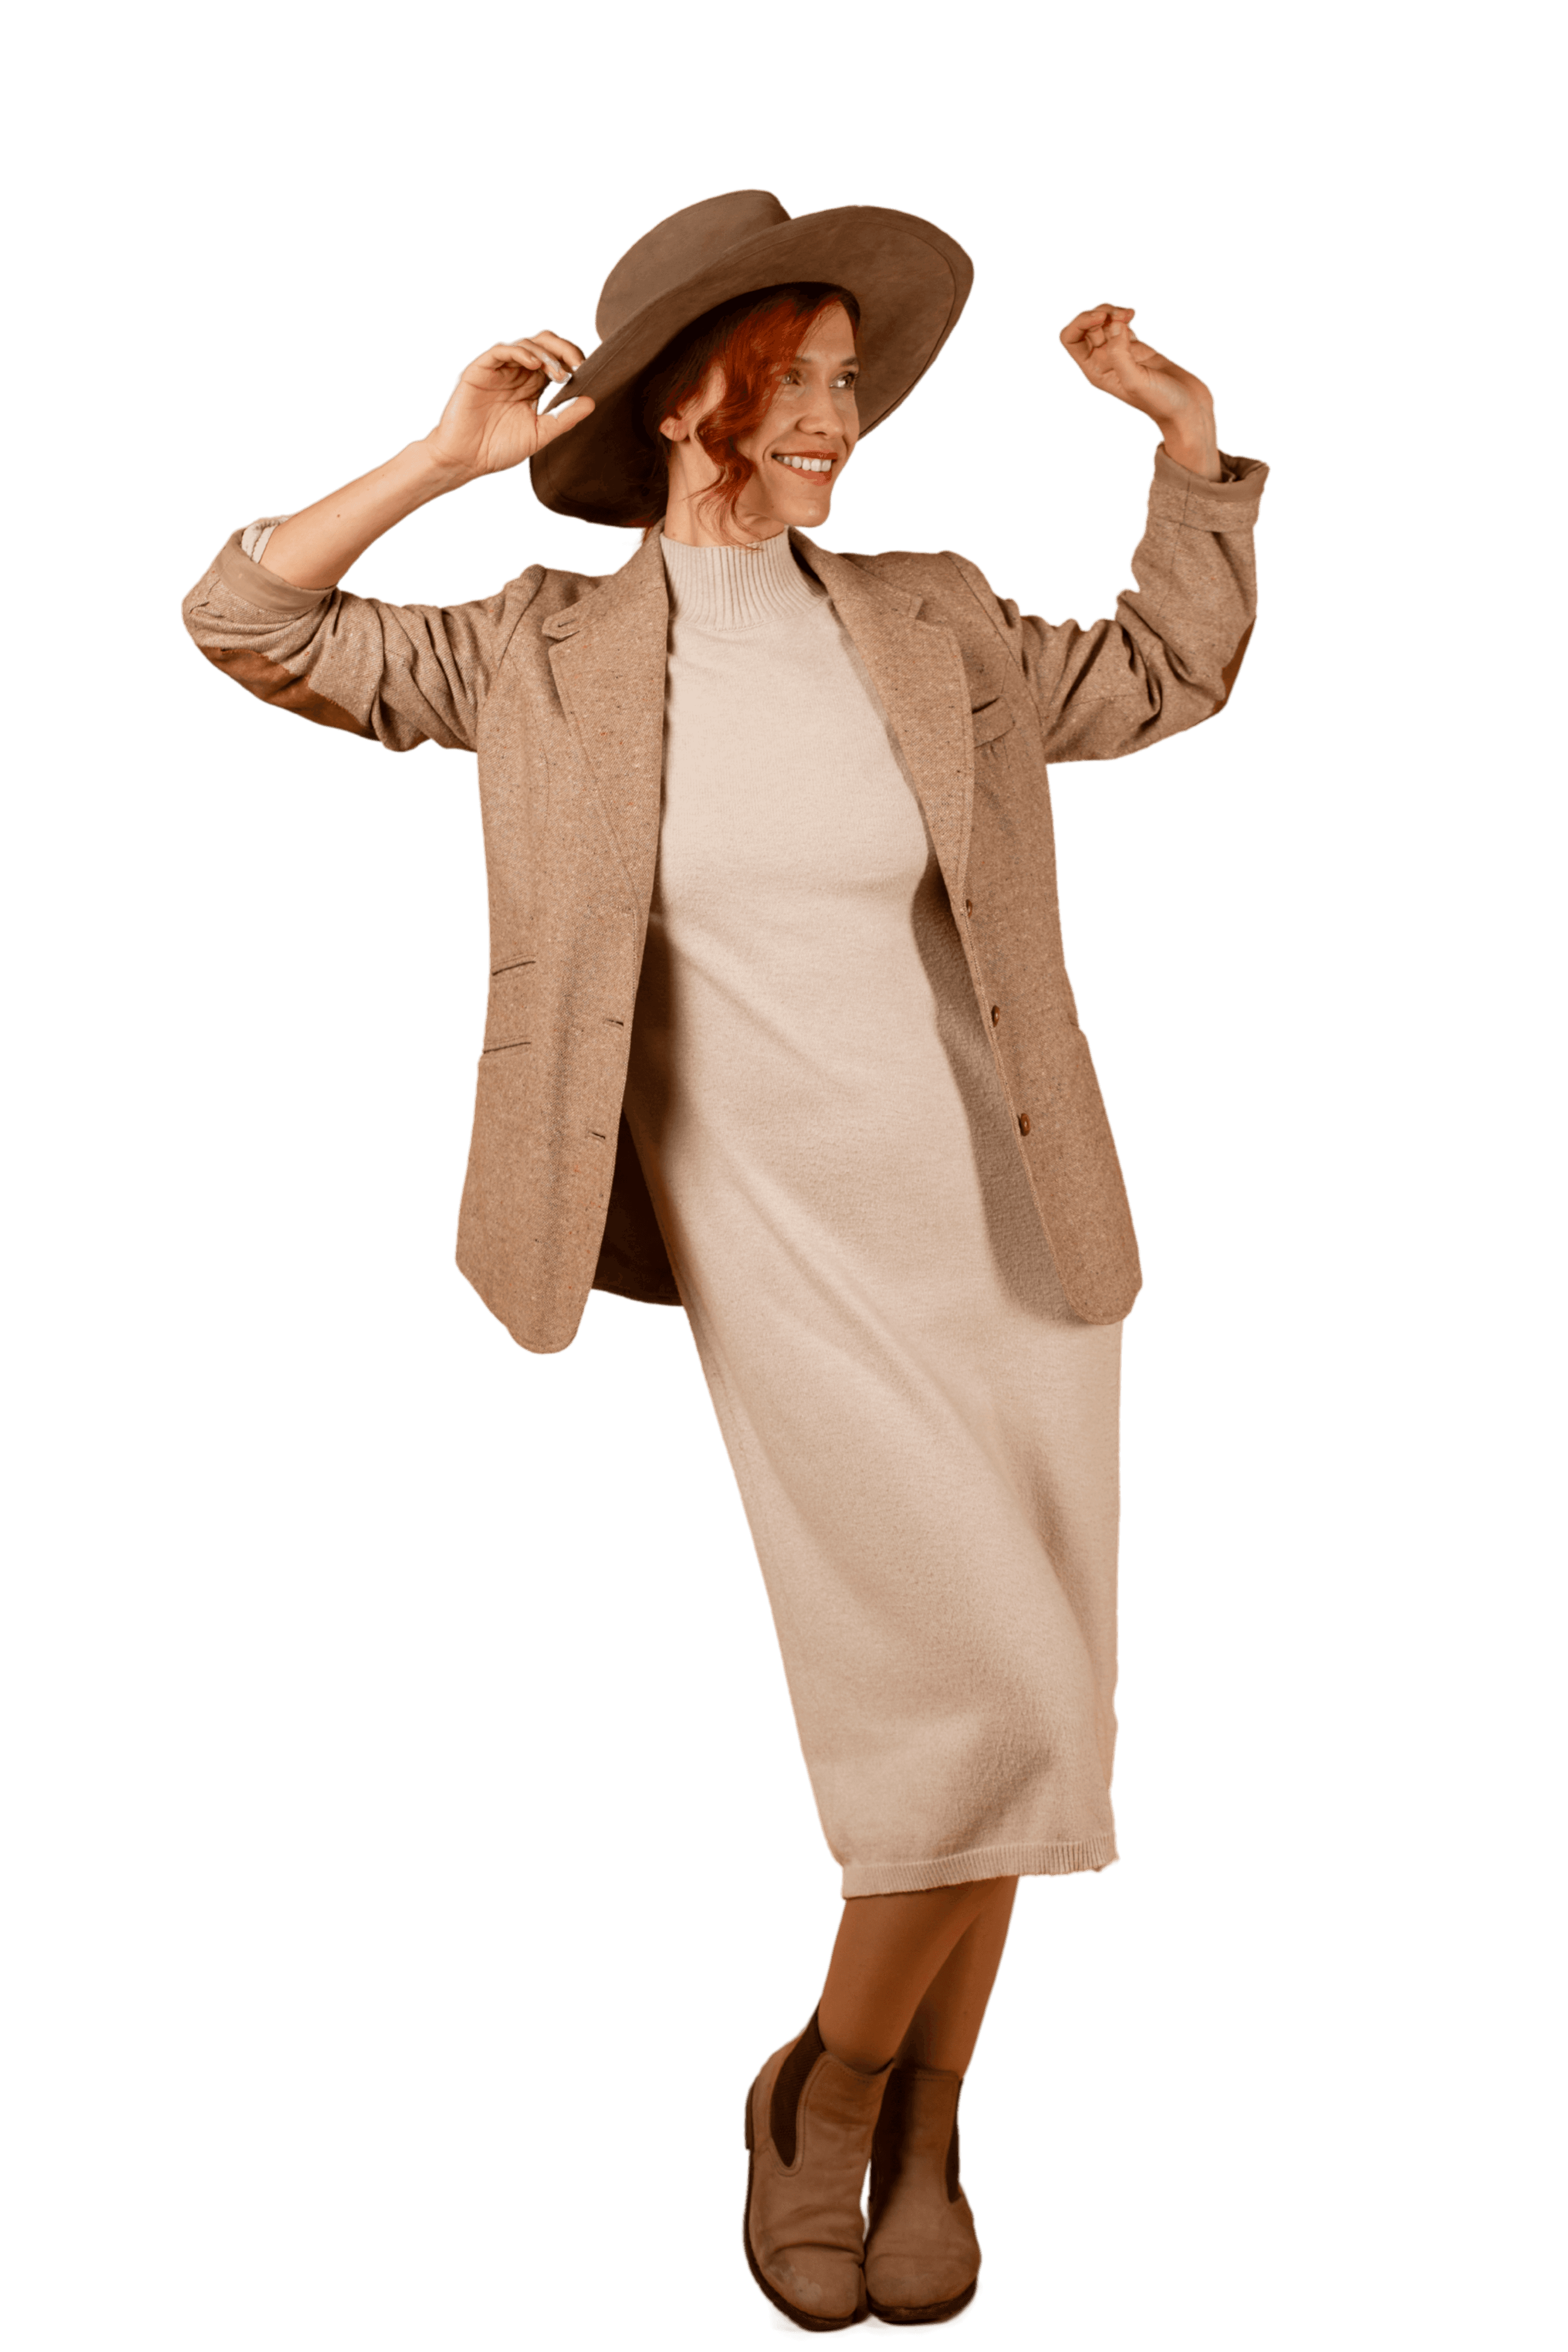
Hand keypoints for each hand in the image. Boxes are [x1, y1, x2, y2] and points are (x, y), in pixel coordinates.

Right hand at [422, 330, 594, 478]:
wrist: (465, 460)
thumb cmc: (499, 449)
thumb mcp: (540, 434)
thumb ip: (565, 418)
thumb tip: (593, 401)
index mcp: (533, 385)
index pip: (557, 360)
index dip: (572, 361)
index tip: (587, 373)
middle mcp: (517, 372)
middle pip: (544, 343)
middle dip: (564, 349)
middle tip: (578, 366)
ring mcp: (499, 368)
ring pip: (526, 343)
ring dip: (546, 355)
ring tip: (558, 374)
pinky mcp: (480, 369)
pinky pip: (501, 350)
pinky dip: (519, 351)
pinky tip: (535, 364)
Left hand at [1057, 304, 1219, 475]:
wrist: (1186, 409)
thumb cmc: (1161, 402)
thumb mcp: (1136, 381)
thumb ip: (1120, 353)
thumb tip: (1114, 324)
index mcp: (1094, 371)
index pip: (1070, 338)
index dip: (1081, 322)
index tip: (1103, 318)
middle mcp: (1103, 362)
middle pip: (1086, 325)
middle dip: (1100, 312)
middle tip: (1122, 316)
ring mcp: (1119, 353)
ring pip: (1103, 321)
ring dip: (1112, 310)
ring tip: (1130, 314)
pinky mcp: (1136, 347)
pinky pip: (1120, 322)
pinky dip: (1123, 313)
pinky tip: (1133, 313)